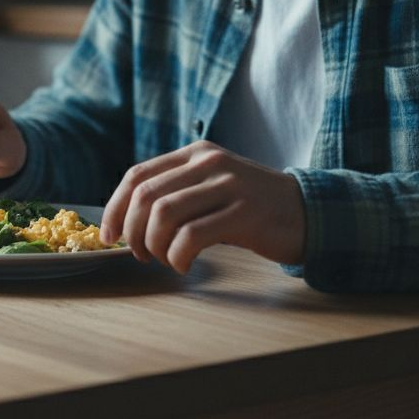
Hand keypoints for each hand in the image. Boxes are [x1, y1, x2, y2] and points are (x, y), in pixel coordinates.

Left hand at [98, 141, 304, 272]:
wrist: (309, 212)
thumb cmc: (251, 208)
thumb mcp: (212, 186)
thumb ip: (177, 192)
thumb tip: (127, 222)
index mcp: (195, 154)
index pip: (137, 176)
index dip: (114, 208)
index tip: (109, 236)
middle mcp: (209, 163)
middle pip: (146, 196)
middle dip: (132, 231)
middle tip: (140, 254)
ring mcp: (228, 185)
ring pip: (164, 214)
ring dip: (154, 245)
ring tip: (164, 259)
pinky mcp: (244, 213)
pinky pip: (192, 236)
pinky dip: (178, 256)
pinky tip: (184, 264)